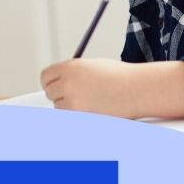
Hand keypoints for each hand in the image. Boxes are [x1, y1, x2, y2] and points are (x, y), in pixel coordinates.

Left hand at [40, 58, 183, 119]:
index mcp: (70, 67)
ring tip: (88, 100)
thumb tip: (57, 81)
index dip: (51, 80)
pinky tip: (91, 108)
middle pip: (49, 92)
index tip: (55, 84)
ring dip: (68, 105)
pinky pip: (70, 118)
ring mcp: (74, 102)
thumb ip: (71, 72)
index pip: (45, 76)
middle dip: (59, 93)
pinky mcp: (81, 117)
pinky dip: (77, 115)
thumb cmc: (119, 76)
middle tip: (74, 93)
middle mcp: (68, 84)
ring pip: (59, 107)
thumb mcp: (91, 66)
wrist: (137, 89)